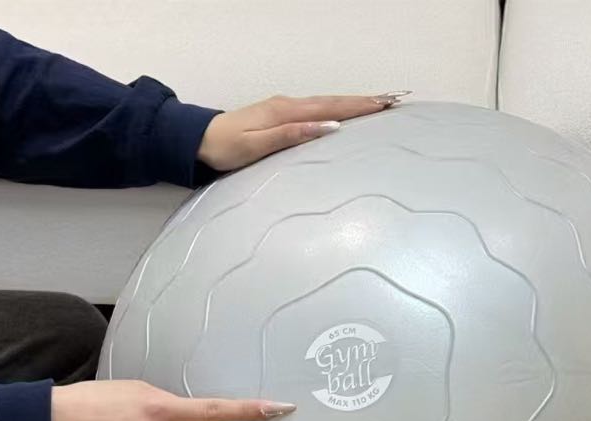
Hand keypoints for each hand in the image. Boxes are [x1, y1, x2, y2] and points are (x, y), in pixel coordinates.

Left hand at [197, 92, 410, 170]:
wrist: (199, 141)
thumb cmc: (226, 148)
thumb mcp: (257, 145)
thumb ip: (292, 135)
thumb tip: (327, 127)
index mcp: (286, 112)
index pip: (330, 108)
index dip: (358, 107)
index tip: (384, 106)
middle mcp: (288, 105)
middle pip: (333, 102)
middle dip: (363, 101)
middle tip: (392, 101)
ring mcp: (285, 108)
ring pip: (326, 104)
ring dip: (352, 104)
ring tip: (377, 105)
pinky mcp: (281, 115)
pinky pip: (316, 110)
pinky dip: (335, 109)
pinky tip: (344, 115)